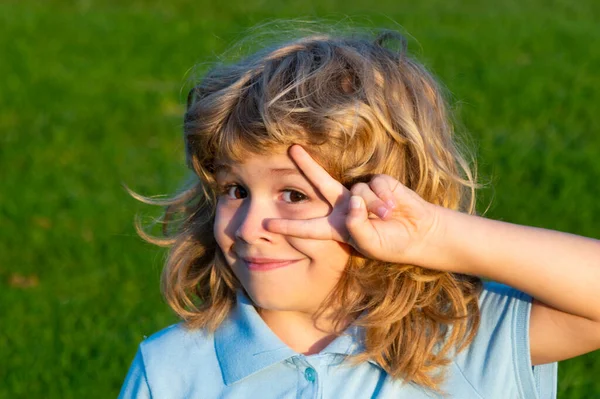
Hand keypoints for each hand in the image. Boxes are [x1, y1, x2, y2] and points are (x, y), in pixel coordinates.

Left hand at [265, 145, 440, 264]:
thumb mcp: (370, 243)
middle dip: (307, 165)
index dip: (288, 226)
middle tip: (291, 149)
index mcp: (337, 226)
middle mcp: (345, 206)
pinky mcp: (377, 183)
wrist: (419, 232)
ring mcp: (360, 193)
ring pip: (357, 193)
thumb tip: (354, 200)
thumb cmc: (391, 243)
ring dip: (374, 208)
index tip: (265, 224)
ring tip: (388, 218)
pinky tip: (394, 207)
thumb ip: (357, 226)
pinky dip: (384, 199)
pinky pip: (374, 186)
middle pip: (320, 184)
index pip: (308, 227)